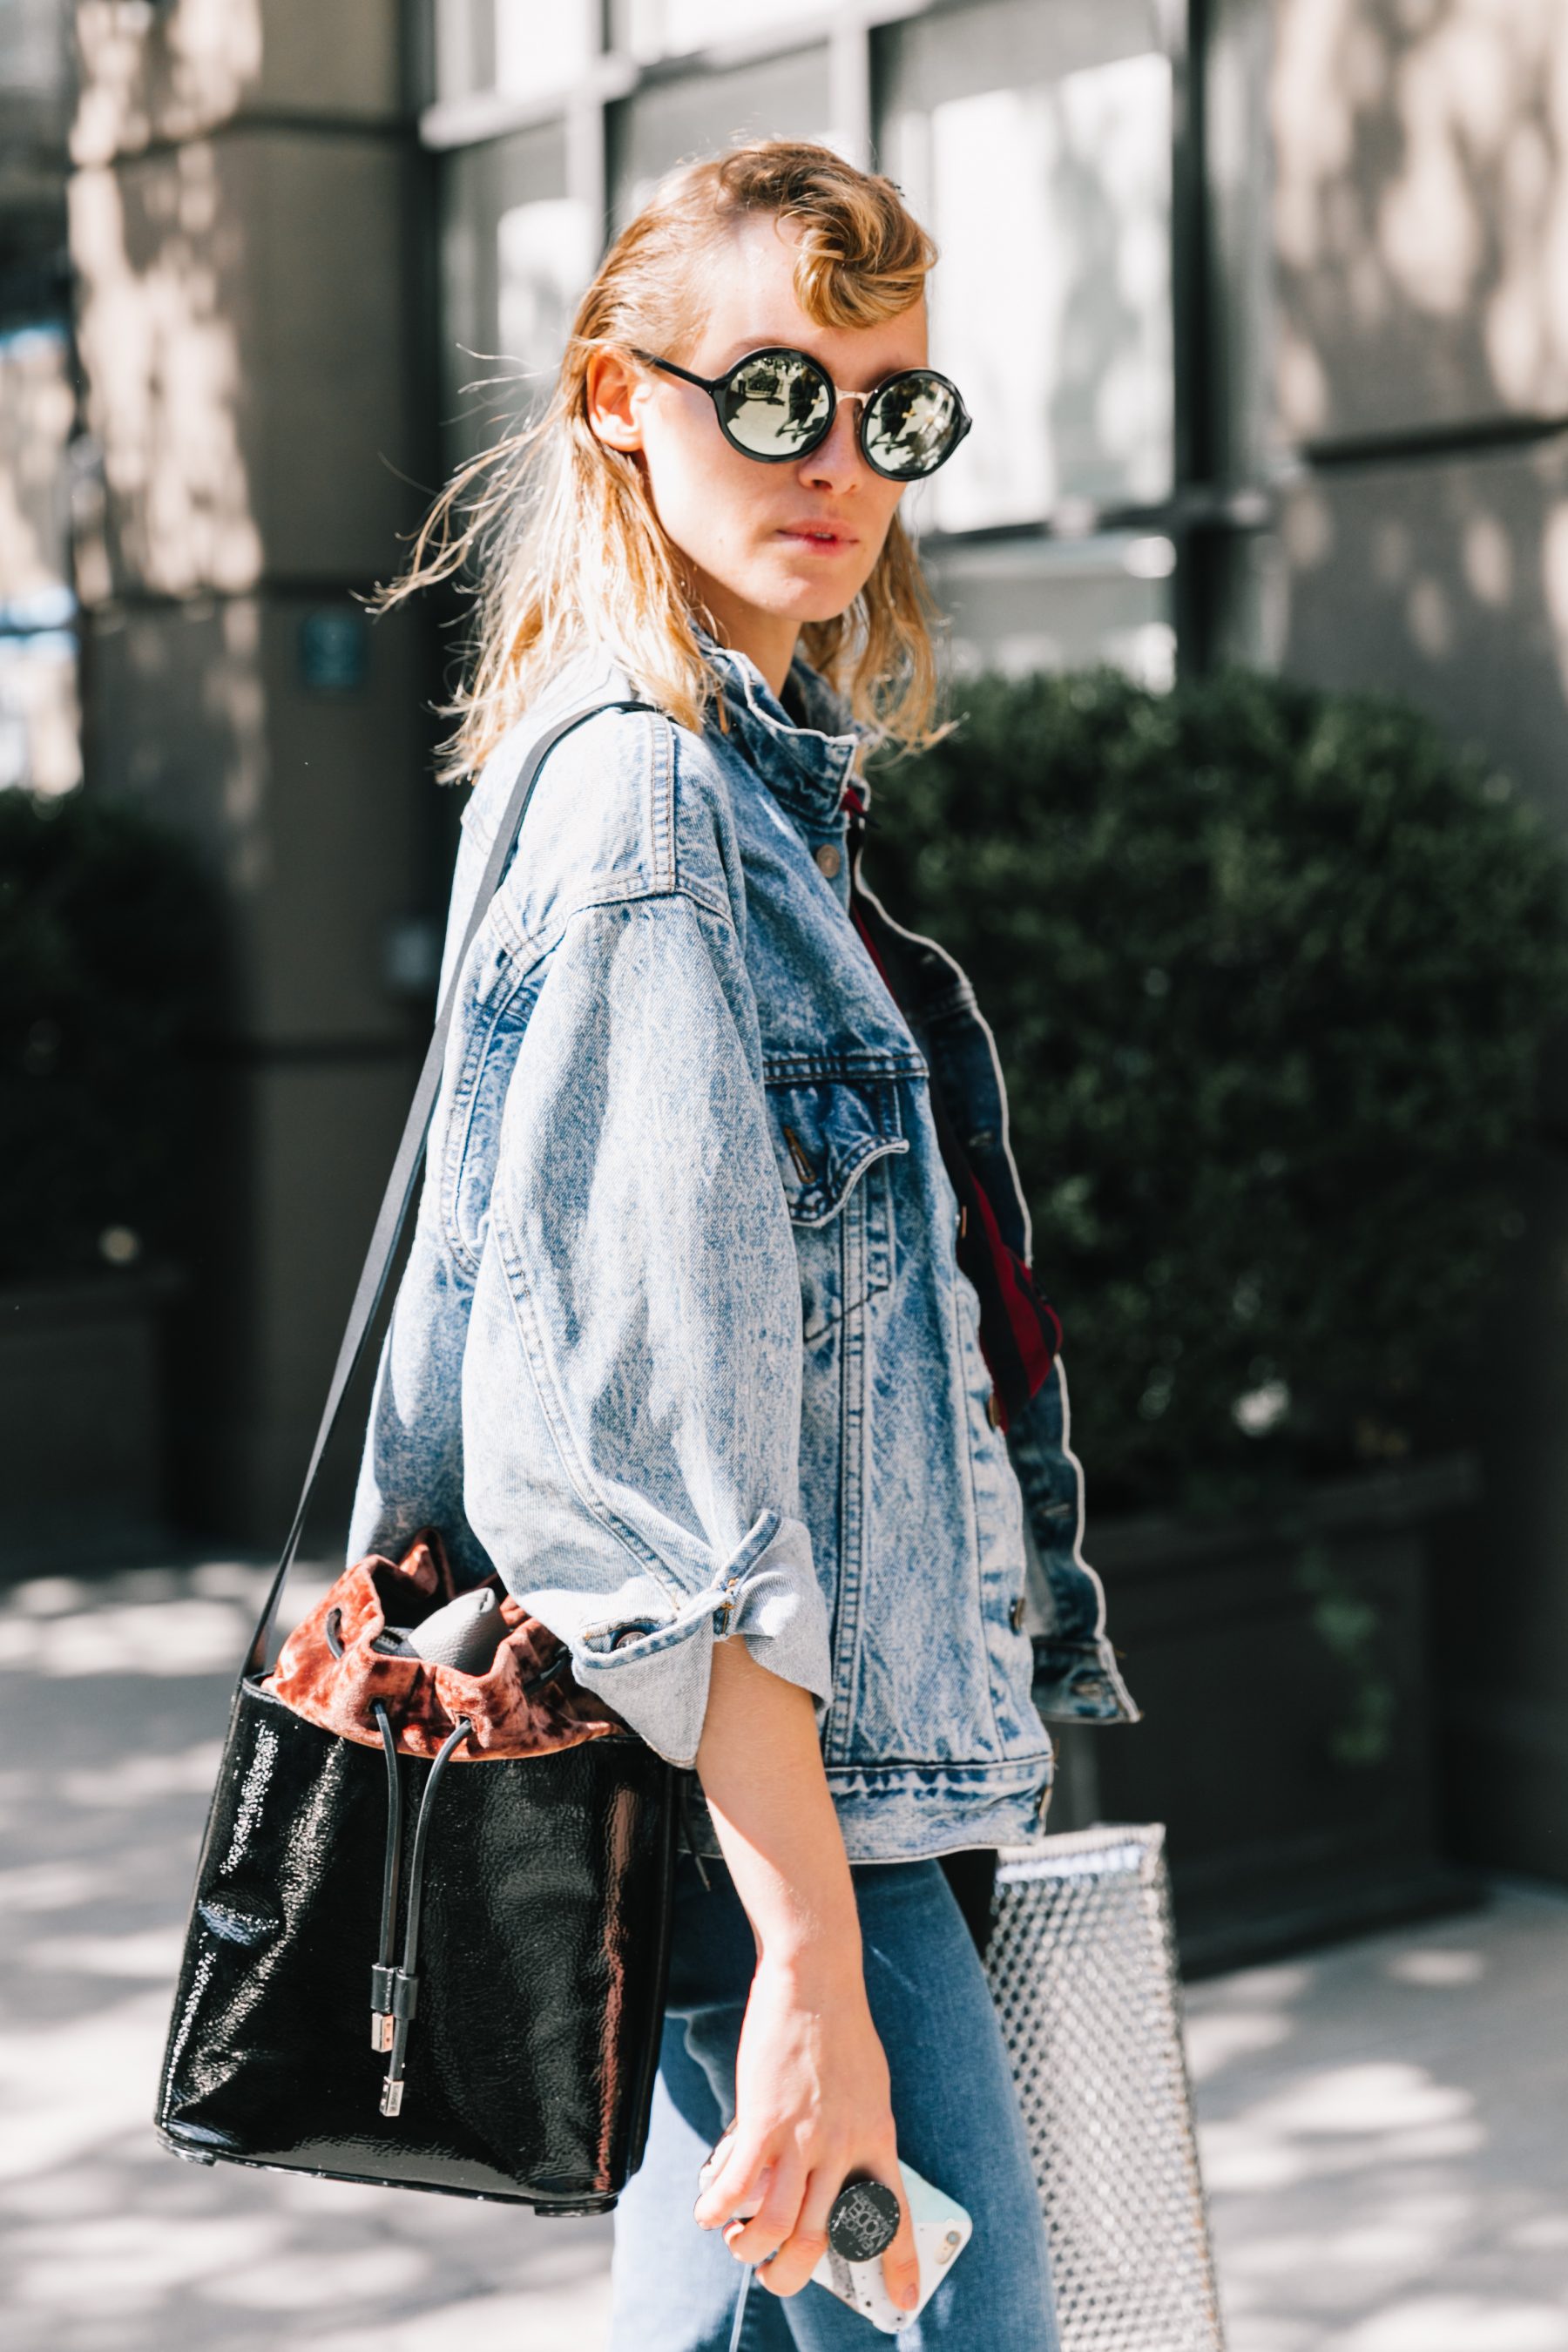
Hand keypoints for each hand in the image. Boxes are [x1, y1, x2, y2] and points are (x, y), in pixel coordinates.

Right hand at [692, 1948, 918, 2308]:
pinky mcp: (765, 2120)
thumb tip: (835, 2163)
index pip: (894, 2216)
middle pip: (820, 2240)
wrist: (816, 1978)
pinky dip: (717, 2209)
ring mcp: (803, 2137)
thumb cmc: (839, 2026)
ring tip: (738, 2245)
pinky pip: (737, 2186)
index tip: (907, 2301)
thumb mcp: (868, 2085)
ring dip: (751, 2249)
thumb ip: (855, 2129)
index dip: (901, 2265)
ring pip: (776, 2225)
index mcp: (877, 2138)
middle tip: (774, 2275)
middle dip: (791, 2273)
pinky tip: (707, 2212)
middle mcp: (844, 2147)